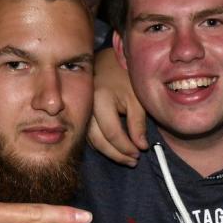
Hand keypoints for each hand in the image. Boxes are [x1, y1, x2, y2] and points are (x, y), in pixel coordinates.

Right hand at [87, 47, 147, 165]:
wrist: (110, 61)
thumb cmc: (126, 77)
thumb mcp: (136, 98)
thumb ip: (138, 124)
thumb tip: (141, 147)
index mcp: (100, 99)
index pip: (112, 133)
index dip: (126, 147)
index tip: (139, 154)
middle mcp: (86, 106)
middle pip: (98, 140)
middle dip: (117, 154)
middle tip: (133, 161)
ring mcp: (81, 110)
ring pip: (91, 140)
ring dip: (109, 152)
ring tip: (126, 158)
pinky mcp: (82, 113)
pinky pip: (89, 134)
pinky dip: (101, 144)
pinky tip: (114, 148)